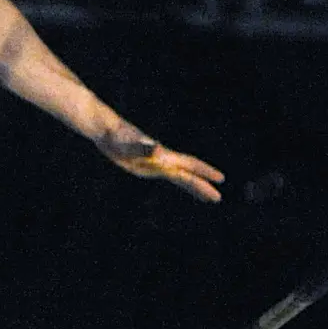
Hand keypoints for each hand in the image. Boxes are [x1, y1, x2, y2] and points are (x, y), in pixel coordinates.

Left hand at [99, 126, 223, 202]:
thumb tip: (156, 148)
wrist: (107, 130)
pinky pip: (167, 175)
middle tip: (217, 198)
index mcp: (163, 156)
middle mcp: (163, 159)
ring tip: (205, 197)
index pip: (189, 166)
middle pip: (188, 174)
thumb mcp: (130, 145)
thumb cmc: (118, 137)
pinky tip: (182, 182)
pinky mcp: (146, 165)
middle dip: (203, 186)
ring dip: (192, 186)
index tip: (220, 179)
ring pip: (179, 176)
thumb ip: (143, 147)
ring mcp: (156, 162)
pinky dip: (178, 181)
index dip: (204, 173)